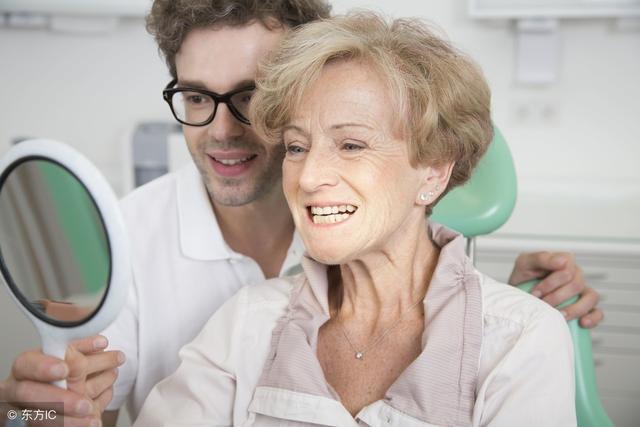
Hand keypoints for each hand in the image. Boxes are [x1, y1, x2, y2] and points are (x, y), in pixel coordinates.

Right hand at [0, 335, 124, 426]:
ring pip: (38, 416)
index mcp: (24, 367)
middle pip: (29, 393)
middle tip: (85, 404)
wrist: (46, 395)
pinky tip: (92, 421)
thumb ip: (79, 348)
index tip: (65, 369)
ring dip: (68, 419)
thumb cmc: (56, 371)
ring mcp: (24, 408)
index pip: (25, 364)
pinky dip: (72, 424)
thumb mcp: (64, 356)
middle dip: (59, 399)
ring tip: (93, 416)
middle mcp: (19, 388)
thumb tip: (101, 343)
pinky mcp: (32, 423)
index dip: (43, 367)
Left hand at [508, 251, 603, 327]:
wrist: (519, 298)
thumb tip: (562, 261)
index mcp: (564, 261)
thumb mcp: (525, 264)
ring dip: (574, 308)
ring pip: (591, 298)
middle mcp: (576, 275)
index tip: (535, 293)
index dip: (550, 283)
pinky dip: (593, 318)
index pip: (568, 269)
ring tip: (559, 315)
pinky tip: (582, 323)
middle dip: (556, 297)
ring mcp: (583, 291)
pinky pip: (598, 312)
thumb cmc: (523, 279)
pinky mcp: (586, 308)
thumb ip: (541, 258)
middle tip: (541, 304)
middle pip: (576, 285)